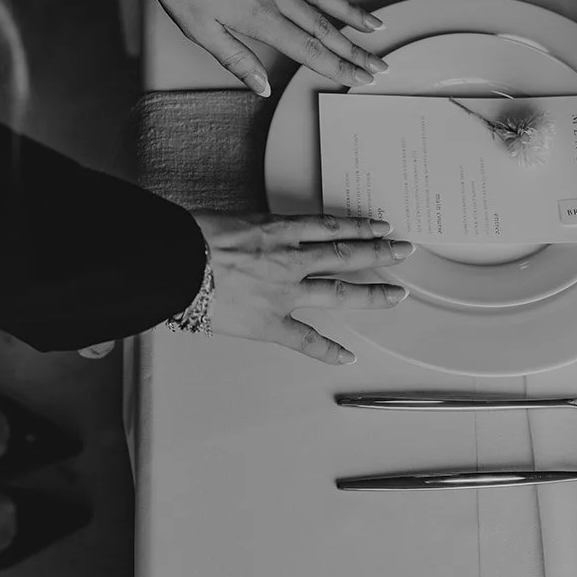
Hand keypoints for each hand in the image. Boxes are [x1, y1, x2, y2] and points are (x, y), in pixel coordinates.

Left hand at [142, 0, 387, 95]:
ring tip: (374, 24)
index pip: (311, 51)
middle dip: (355, 49)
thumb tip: (262, 86)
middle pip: (325, 27)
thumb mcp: (201, 31)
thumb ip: (237, 60)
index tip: (363, 77)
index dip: (340, 67)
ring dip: (351, 11)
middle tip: (379, 61)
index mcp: (262, 19)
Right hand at [189, 211, 413, 364]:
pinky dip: (328, 349)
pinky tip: (348, 355)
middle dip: (380, 253)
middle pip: (347, 255)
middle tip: (404, 251)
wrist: (173, 262)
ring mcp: (284, 292)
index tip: (378, 227)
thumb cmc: (190, 239)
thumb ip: (250, 232)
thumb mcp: (228, 221)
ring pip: (340, 290)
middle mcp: (289, 259)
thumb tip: (253, 238)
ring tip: (396, 295)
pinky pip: (307, 339)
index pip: (330, 227)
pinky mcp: (270, 322)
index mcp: (277, 231)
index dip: (358, 227)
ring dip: (373, 293)